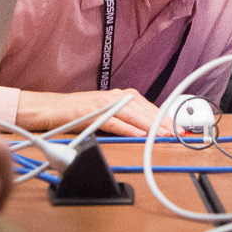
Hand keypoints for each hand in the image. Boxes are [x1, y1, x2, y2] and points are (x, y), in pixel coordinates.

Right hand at [16, 88, 173, 137]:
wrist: (49, 108)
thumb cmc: (78, 114)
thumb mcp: (108, 115)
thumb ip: (127, 121)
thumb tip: (149, 133)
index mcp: (123, 96)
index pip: (151, 108)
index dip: (167, 119)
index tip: (181, 130)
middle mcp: (117, 96)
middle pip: (146, 110)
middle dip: (164, 123)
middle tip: (180, 135)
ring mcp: (104, 102)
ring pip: (134, 114)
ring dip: (151, 126)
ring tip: (165, 135)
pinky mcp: (92, 112)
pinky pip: (114, 121)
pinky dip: (128, 128)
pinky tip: (139, 135)